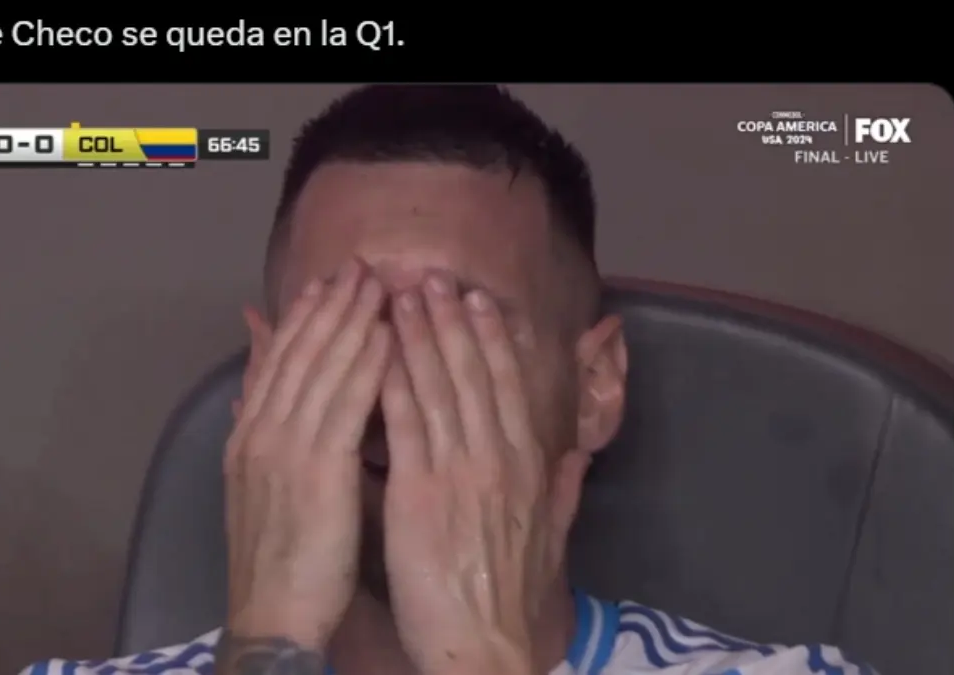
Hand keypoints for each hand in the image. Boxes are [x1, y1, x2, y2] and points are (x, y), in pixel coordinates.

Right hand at [221, 260, 389, 660]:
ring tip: (378, 283)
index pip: (278, 361)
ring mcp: (285, 447)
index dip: (304, 318)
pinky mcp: (316, 469)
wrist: (270, 612)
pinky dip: (366, 365)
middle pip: (300, 352)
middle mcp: (262, 430)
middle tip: (359, 265)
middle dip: (331, 306)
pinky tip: (387, 336)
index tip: (327, 283)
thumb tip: (265, 392)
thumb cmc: (277, 557)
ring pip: (322, 368)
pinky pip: (346, 404)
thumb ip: (268, 428)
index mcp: (249, 434)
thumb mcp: (263, 486)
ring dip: (352, 320)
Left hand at [381, 276, 588, 674]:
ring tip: (403, 294)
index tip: (477, 301)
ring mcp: (458, 472)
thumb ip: (563, 493)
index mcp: (527, 466)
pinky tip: (377, 352)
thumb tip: (576, 457)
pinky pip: (404, 426)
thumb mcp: (553, 541)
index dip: (490, 339)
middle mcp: (496, 458)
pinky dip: (391, 383)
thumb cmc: (511, 601)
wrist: (483, 646)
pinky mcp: (419, 494)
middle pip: (472, 374)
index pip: (508, 387)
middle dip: (451, 320)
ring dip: (419, 336)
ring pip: (437, 389)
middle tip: (432, 276)